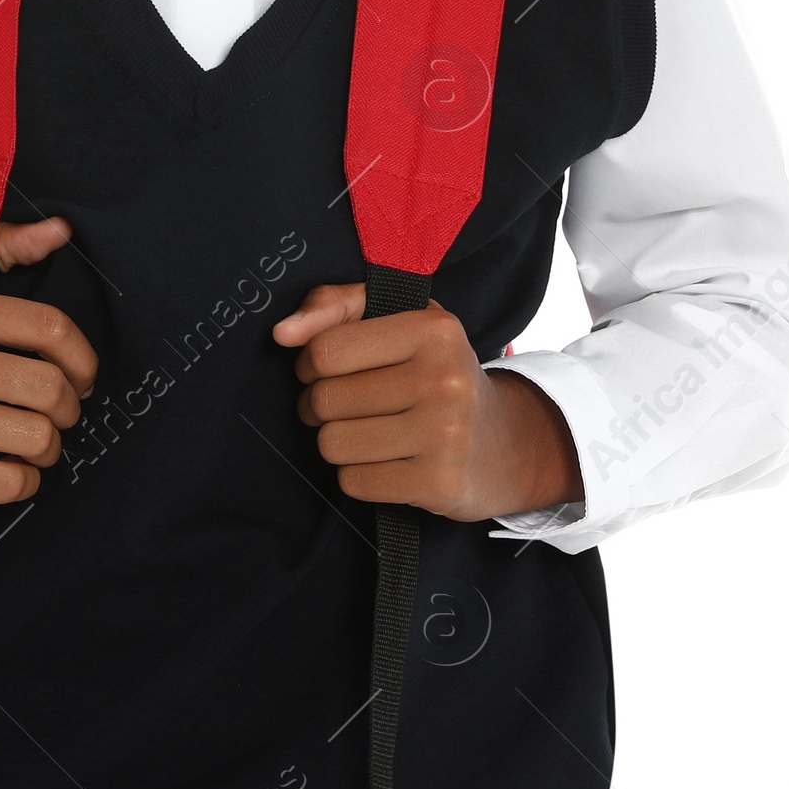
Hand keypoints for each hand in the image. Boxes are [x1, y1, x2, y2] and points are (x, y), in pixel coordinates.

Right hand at [0, 215, 97, 507]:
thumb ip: (1, 248)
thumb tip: (60, 229)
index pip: (48, 326)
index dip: (82, 357)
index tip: (82, 376)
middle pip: (48, 387)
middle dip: (67, 409)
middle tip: (56, 414)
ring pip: (35, 436)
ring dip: (48, 448)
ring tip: (33, 443)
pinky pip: (8, 481)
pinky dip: (23, 482)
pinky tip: (8, 469)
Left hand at [272, 282, 581, 519]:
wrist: (505, 444)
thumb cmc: (436, 372)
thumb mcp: (398, 319)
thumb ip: (335, 306)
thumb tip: (282, 332)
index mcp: (432, 329)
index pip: (325, 350)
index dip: (309, 363)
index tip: (325, 369)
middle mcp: (444, 378)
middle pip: (325, 400)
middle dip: (319, 406)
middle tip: (344, 406)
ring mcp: (446, 434)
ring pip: (333, 444)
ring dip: (337, 443)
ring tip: (365, 433)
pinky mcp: (440, 483)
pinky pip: (354, 483)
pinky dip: (358, 476)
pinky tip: (386, 462)